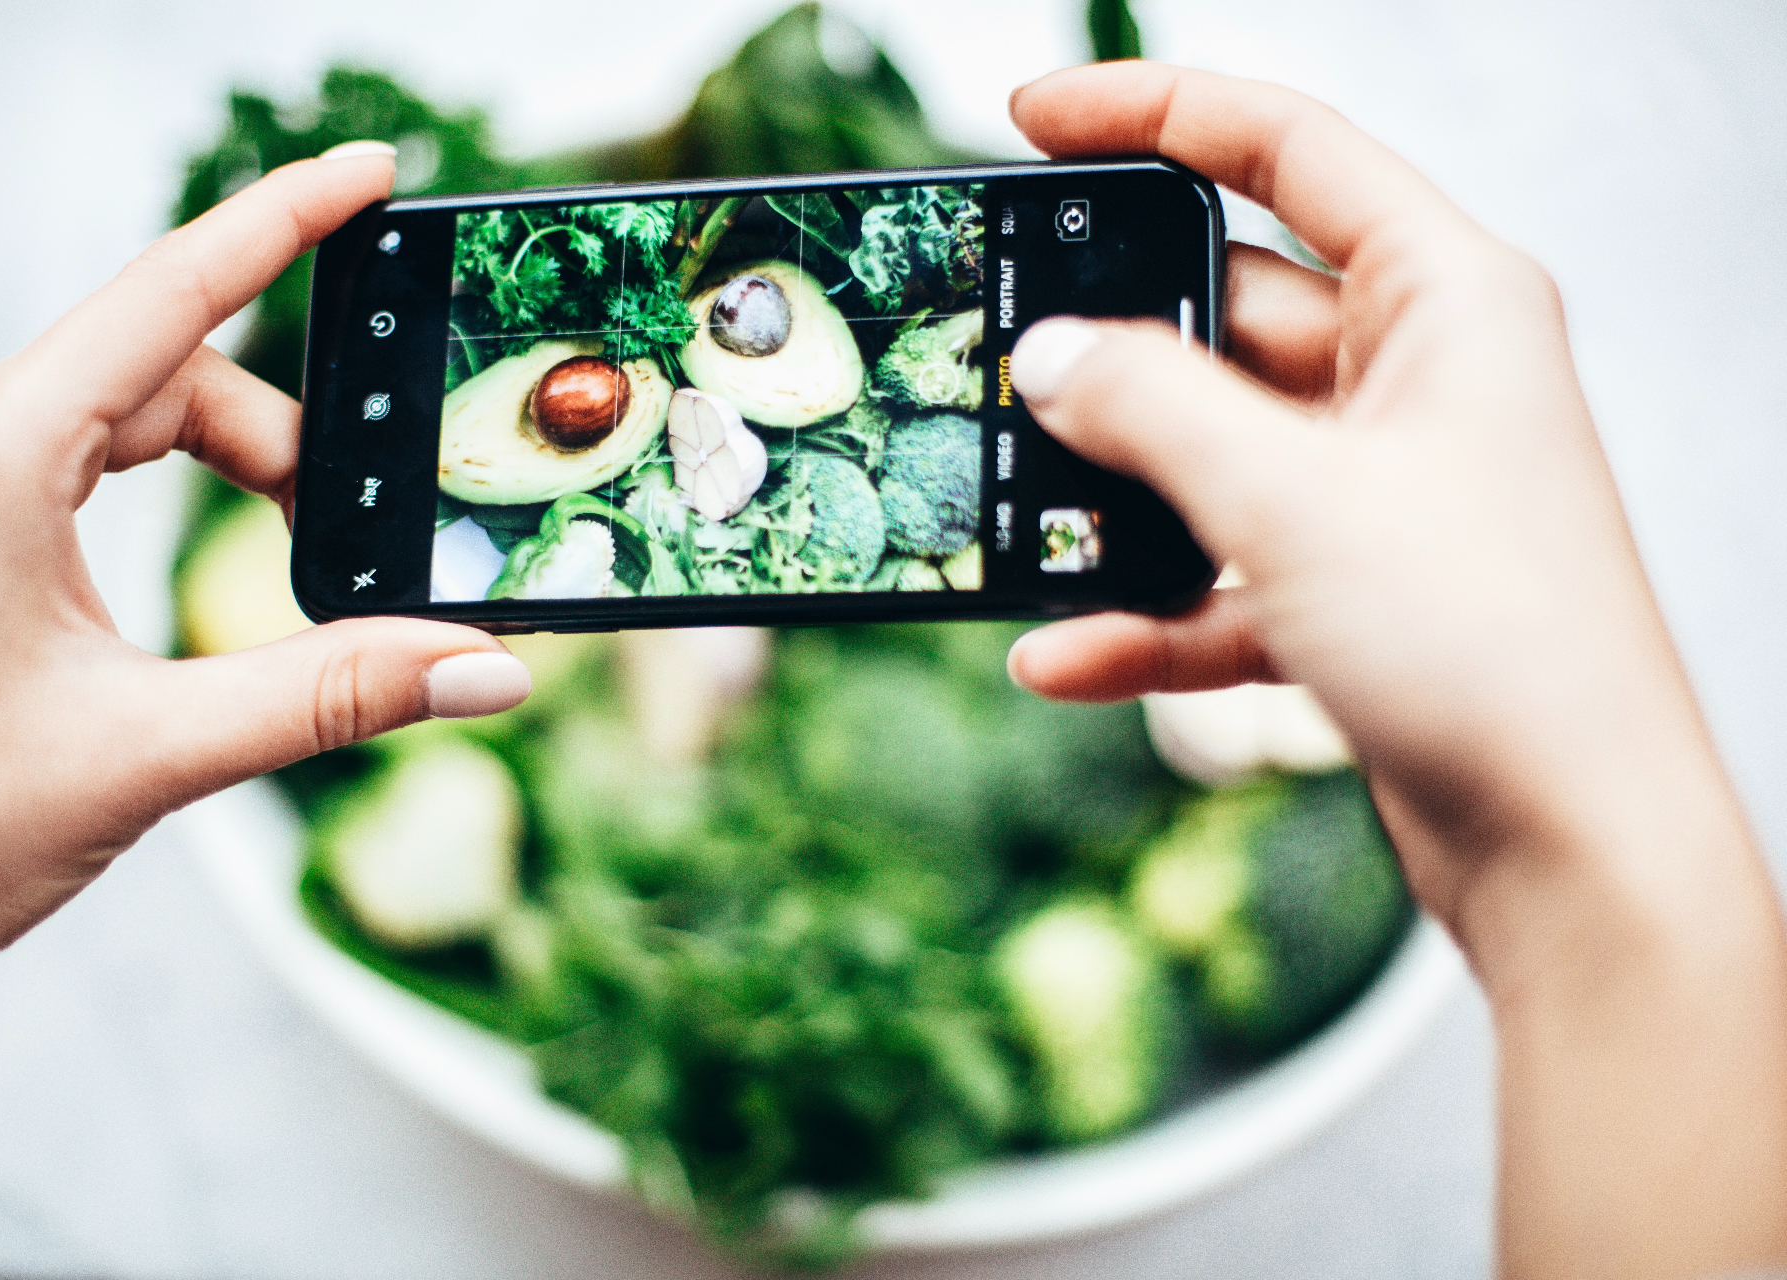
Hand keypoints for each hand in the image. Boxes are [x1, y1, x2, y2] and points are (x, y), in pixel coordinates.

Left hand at [0, 144, 529, 1075]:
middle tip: (357, 540)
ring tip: (289, 571)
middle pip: (174, 367)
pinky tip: (204, 570)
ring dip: (235, 473)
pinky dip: (172, 492)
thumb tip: (480, 666)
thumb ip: (332, 695)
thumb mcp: (150, 755)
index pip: (172, 293)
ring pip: (132, 413)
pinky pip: (86, 456)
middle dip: (287, 443)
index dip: (286, 221)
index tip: (373, 174)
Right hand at [1003, 63, 1786, 1279]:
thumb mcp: (1290, 495)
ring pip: (1212, 453)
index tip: (1035, 119)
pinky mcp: (1353, 593)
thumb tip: (1052, 356)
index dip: (1153, 113)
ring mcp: (1383, 490)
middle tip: (1004, 354)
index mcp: (1447, 299)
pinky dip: (1145, 610)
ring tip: (1016, 511)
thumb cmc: (1496, 646)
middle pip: (1228, 313)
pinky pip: (1220, 574)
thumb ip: (1151, 407)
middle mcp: (1418, 381)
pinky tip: (1063, 650)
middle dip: (1114, 349)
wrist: (1572, 849)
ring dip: (1116, 494)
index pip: (1286, 151)